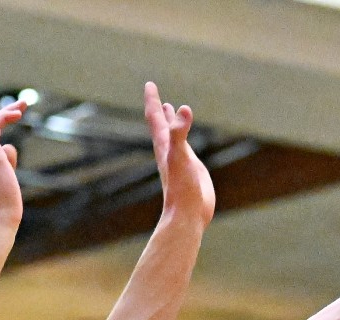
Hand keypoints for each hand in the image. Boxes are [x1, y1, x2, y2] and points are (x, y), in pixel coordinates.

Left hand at [144, 81, 214, 224]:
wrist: (187, 215)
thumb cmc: (182, 187)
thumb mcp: (180, 155)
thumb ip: (180, 132)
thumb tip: (183, 108)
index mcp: (164, 145)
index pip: (155, 118)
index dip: (153, 100)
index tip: (149, 84)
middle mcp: (168, 151)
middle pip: (160, 125)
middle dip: (158, 109)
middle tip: (154, 94)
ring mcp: (178, 160)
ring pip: (172, 136)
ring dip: (169, 122)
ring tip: (169, 109)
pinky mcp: (189, 170)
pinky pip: (184, 148)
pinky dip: (184, 138)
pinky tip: (186, 140)